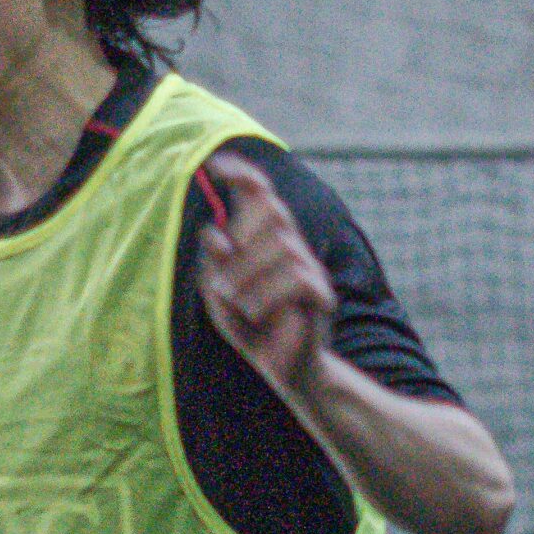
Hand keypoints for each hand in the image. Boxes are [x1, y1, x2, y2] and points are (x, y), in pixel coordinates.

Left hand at [198, 151, 336, 400]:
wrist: (283, 368)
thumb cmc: (251, 328)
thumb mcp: (220, 298)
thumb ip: (214, 266)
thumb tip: (212, 231)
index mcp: (266, 241)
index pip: (262, 195)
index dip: (244, 175)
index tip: (218, 166)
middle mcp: (292, 245)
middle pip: (274, 212)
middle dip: (242, 243)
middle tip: (223, 285)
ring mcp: (310, 267)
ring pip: (282, 245)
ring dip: (248, 276)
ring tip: (237, 305)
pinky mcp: (321, 293)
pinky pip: (296, 277)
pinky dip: (267, 295)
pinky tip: (255, 314)